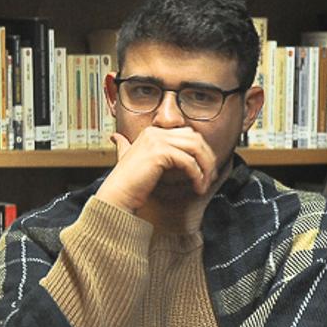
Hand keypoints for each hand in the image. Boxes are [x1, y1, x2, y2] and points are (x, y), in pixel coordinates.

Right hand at [96, 126, 216, 215]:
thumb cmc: (126, 182)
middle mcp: (155, 133)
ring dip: (205, 167)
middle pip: (195, 139)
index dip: (201, 152)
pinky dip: (197, 175)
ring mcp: (157, 141)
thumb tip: (116, 137)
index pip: (188, 135)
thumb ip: (124, 145)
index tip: (205, 169)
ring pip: (195, 149)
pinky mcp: (160, 153)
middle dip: (207, 158)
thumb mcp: (127, 158)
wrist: (118, 195)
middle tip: (210, 177)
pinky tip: (197, 186)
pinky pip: (189, 162)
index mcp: (152, 132)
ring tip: (206, 183)